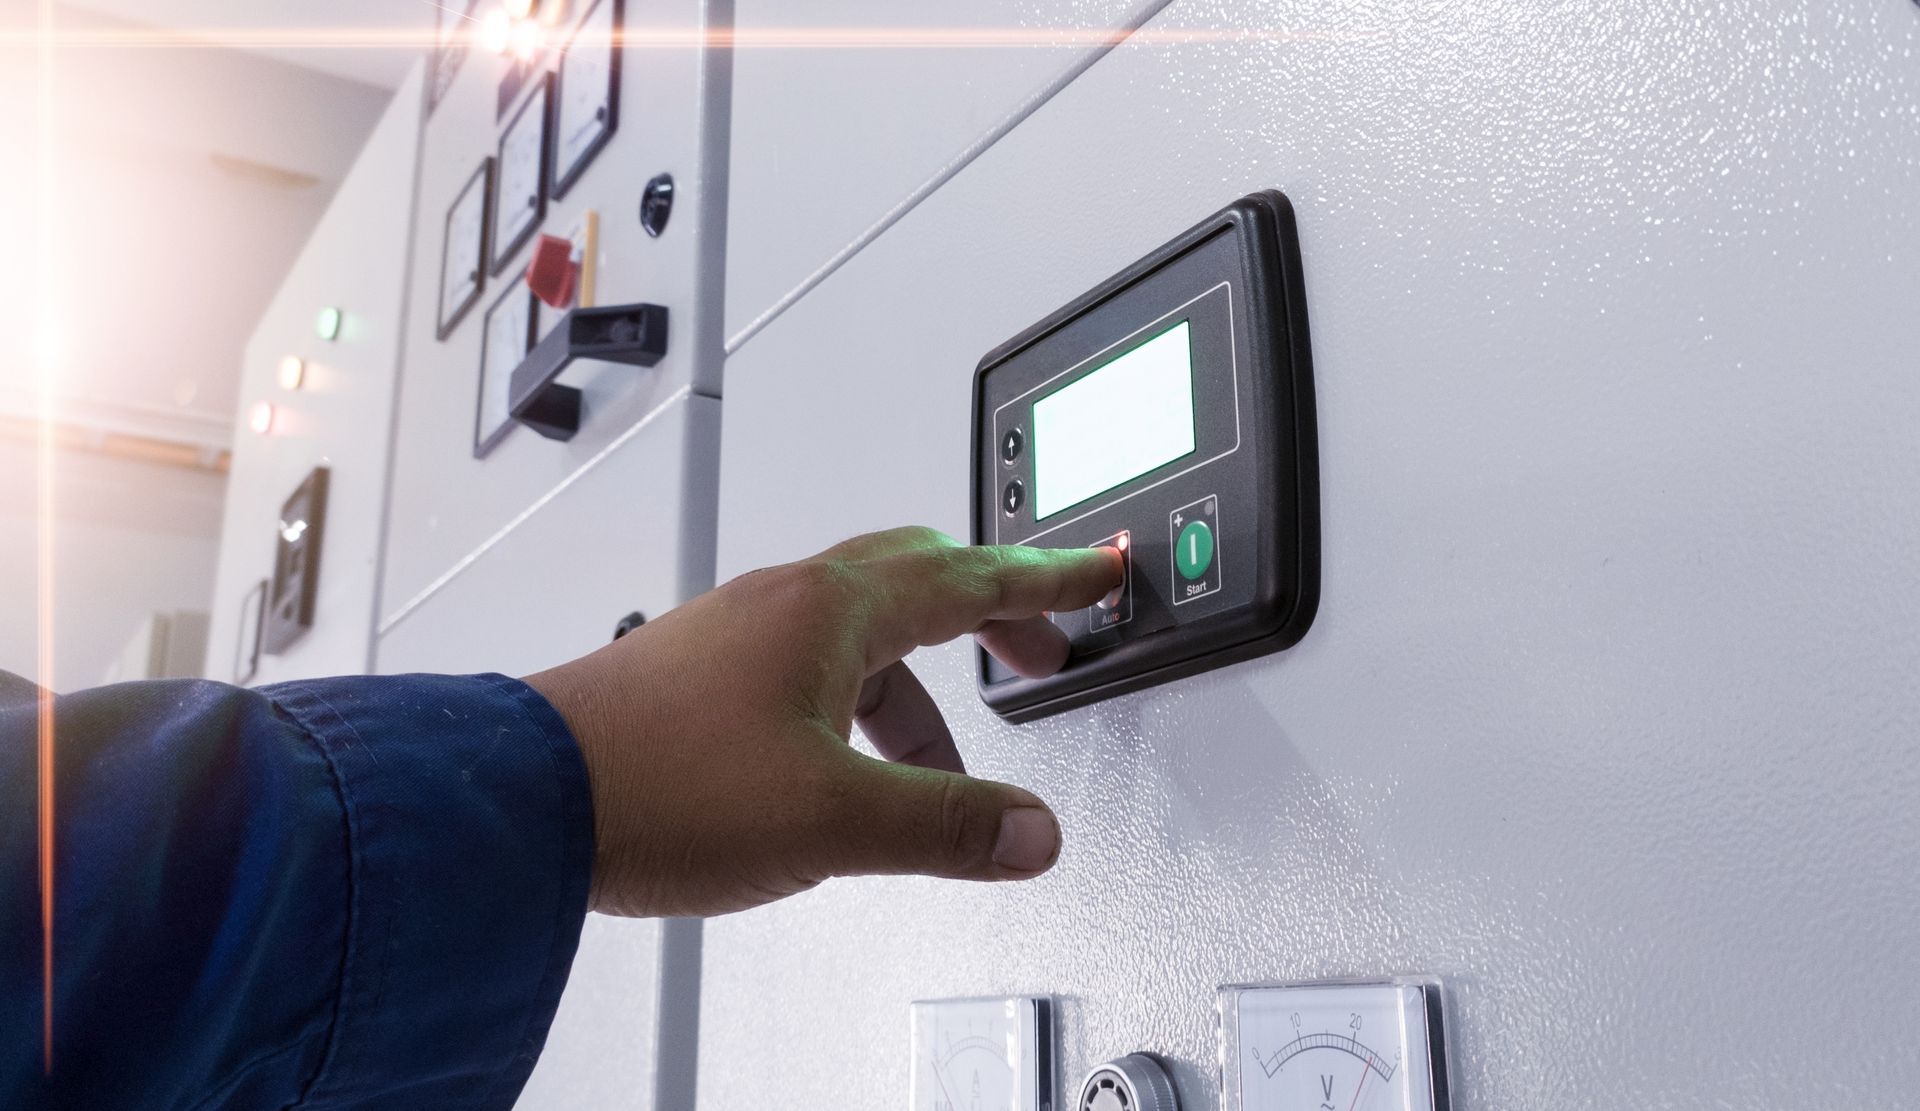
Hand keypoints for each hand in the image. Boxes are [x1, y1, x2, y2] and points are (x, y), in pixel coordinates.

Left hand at [522, 526, 1122, 917]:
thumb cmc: (656, 783)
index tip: (1095, 570)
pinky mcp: (699, 673)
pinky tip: (848, 761)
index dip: (1047, 578)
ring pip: (860, 627)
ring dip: (921, 676)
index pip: (970, 574)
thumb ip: (947, 826)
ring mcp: (736, 632)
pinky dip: (860, 696)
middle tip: (1037, 640)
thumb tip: (1029, 831)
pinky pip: (811, 660)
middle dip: (991, 610)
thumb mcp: (836, 818)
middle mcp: (783, 601)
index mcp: (830, 608)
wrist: (521, 798)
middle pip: (917, 578)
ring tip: (944, 755)